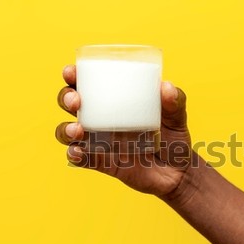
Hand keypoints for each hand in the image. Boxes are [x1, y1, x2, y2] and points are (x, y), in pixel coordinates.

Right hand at [55, 65, 191, 195]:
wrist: (178, 171)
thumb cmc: (174, 138)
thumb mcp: (177, 116)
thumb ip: (175, 100)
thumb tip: (166, 87)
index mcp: (115, 101)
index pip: (88, 84)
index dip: (73, 76)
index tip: (71, 73)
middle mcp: (101, 119)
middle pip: (70, 104)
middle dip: (65, 98)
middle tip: (76, 101)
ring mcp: (99, 141)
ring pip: (68, 132)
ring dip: (65, 129)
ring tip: (78, 130)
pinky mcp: (101, 162)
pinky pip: (81, 159)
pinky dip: (74, 155)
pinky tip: (78, 152)